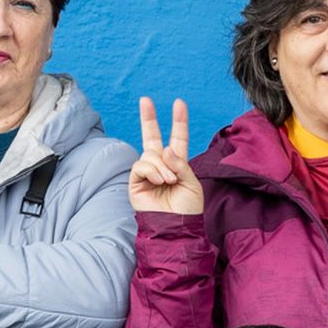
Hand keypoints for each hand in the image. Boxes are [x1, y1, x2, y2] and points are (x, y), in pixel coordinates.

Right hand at [130, 97, 203, 214]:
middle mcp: (161, 166)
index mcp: (177, 164)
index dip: (178, 122)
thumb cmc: (187, 209)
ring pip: (150, 154)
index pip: (177, 138)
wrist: (176, 228)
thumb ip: (180, 164)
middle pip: (152, 137)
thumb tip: (164, 149)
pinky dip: (152, 170)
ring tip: (169, 181)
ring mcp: (147, 173)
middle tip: (145, 99)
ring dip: (162, 166)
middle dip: (148, 118)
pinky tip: (160, 181)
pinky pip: (141, 165)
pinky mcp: (136, 182)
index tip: (179, 103)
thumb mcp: (191, 183)